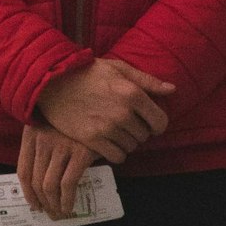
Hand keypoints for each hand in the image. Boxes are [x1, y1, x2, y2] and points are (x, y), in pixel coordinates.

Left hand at [18, 122, 96, 219]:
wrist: (100, 107)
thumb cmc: (74, 122)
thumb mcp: (51, 128)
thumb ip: (41, 149)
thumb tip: (39, 185)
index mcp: (31, 134)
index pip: (23, 171)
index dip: (27, 193)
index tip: (34, 205)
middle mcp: (43, 140)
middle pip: (36, 182)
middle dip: (43, 203)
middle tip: (50, 214)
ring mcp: (61, 146)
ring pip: (49, 186)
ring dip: (54, 205)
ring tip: (60, 213)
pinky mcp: (80, 152)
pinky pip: (68, 184)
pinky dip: (67, 200)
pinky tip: (69, 207)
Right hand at [34, 58, 175, 157]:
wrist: (53, 82)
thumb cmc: (88, 72)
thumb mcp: (119, 68)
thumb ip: (147, 81)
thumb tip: (172, 89)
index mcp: (132, 94)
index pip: (160, 122)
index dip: (157, 123)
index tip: (148, 121)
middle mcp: (123, 113)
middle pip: (145, 135)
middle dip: (139, 130)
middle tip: (126, 122)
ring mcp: (107, 128)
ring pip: (131, 147)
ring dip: (126, 141)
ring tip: (114, 129)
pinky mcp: (92, 140)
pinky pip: (117, 156)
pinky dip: (115, 151)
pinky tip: (108, 141)